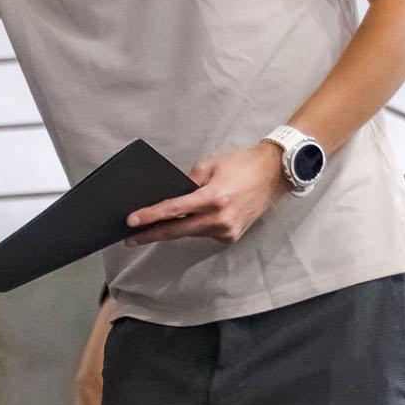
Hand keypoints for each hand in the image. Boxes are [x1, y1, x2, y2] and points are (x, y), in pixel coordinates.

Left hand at [124, 141, 286, 245]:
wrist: (273, 174)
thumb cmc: (243, 166)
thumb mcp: (209, 166)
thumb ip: (186, 182)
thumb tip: (167, 195)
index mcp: (213, 198)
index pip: (173, 210)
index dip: (150, 217)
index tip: (132, 222)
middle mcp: (221, 219)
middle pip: (177, 231)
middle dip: (151, 234)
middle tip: (130, 238)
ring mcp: (227, 231)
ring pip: (190, 233)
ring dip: (173, 230)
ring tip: (152, 227)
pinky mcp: (231, 236)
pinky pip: (204, 233)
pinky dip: (193, 227)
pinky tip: (186, 221)